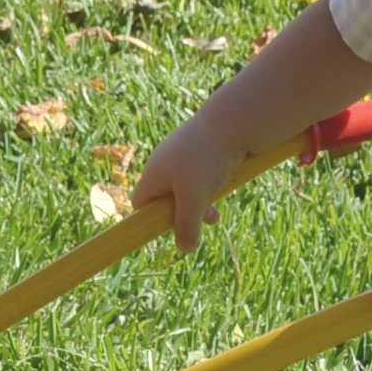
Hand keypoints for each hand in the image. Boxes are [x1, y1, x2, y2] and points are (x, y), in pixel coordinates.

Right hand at [137, 120, 238, 252]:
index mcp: (154, 173)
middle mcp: (164, 164)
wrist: (231, 122)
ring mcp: (182, 157)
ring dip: (199, 206)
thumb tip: (185, 249)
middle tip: (199, 221)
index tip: (167, 230)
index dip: (149, 220)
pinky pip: (200, 178)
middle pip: (164, 199)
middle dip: (181, 215)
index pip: (140, 203)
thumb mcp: (194, 198)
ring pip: (186, 191)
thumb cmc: (205, 159)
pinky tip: (222, 188)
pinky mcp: (201, 153)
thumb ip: (187, 225)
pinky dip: (209, 189)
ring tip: (214, 216)